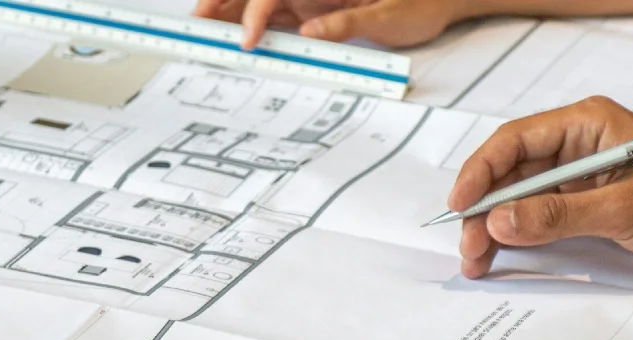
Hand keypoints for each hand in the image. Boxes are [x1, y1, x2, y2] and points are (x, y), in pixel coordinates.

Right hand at [192, 0, 470, 49]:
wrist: (438, 2)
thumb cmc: (418, 4)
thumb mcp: (387, 16)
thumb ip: (347, 23)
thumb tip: (311, 32)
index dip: (256, 14)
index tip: (247, 41)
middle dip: (221, 5)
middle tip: (194, 25)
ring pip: (257, 5)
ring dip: (229, 17)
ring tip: (201, 34)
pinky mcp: (311, 12)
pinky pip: (275, 20)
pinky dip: (252, 29)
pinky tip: (235, 44)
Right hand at [451, 97, 632, 279]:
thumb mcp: (625, 208)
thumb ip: (559, 214)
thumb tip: (502, 221)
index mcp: (587, 125)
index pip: (515, 142)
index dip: (481, 173)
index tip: (461, 205)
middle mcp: (579, 145)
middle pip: (511, 173)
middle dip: (484, 211)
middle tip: (469, 248)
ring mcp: (582, 176)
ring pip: (521, 198)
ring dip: (496, 228)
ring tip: (478, 261)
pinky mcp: (588, 204)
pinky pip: (541, 215)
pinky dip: (520, 235)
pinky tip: (503, 254)